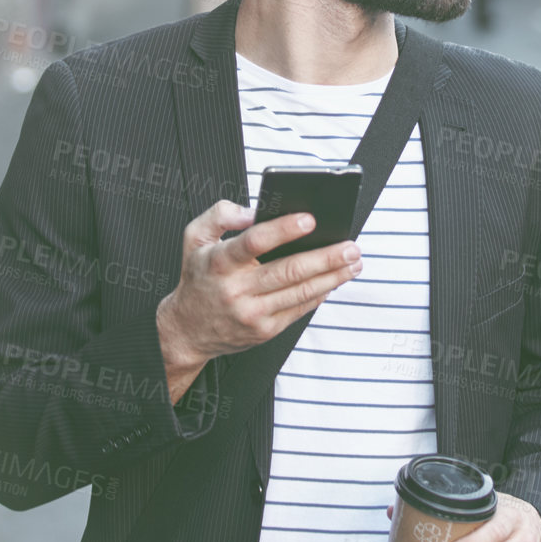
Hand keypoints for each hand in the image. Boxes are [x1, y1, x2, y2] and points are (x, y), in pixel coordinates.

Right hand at [156, 199, 362, 400]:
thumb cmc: (198, 277)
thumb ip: (220, 214)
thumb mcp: (195, 238)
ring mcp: (253, 313)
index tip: (310, 219)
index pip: (254, 242)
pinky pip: (299, 309)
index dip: (283, 230)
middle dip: (325, 258)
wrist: (187, 330)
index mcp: (220, 262)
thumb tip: (253, 211)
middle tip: (350, 246)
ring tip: (353, 262)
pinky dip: (321, 294)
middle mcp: (237, 290)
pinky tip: (335, 280)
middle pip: (289, 271)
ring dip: (333, 277)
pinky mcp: (265, 330)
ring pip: (301, 292)